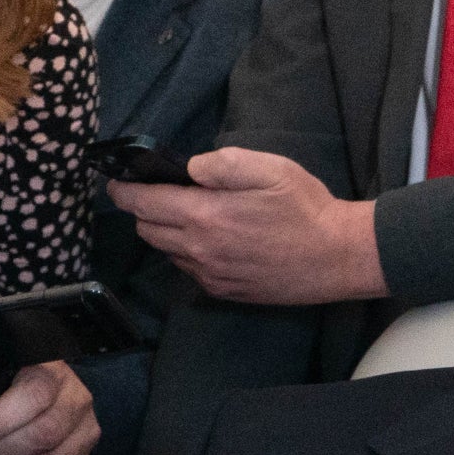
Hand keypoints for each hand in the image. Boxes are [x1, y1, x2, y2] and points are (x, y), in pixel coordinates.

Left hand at [113, 147, 384, 304]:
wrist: (338, 257)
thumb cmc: (306, 208)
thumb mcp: (269, 169)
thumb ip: (222, 164)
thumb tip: (189, 168)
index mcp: (204, 215)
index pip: (143, 203)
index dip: (123, 191)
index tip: (115, 182)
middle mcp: (199, 250)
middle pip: (147, 230)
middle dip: (144, 211)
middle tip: (159, 194)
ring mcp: (210, 275)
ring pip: (167, 252)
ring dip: (167, 233)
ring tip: (191, 216)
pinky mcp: (224, 291)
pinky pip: (191, 270)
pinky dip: (190, 253)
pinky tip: (215, 241)